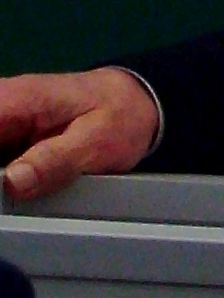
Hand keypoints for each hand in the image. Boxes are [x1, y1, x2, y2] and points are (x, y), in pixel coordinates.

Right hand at [0, 68, 159, 202]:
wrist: (137, 105)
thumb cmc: (119, 116)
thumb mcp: (96, 141)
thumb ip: (55, 161)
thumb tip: (11, 182)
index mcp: (21, 98)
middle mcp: (4, 106)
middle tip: (4, 196)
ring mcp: (3, 124)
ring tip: (7, 199)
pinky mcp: (6, 141)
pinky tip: (7, 196)